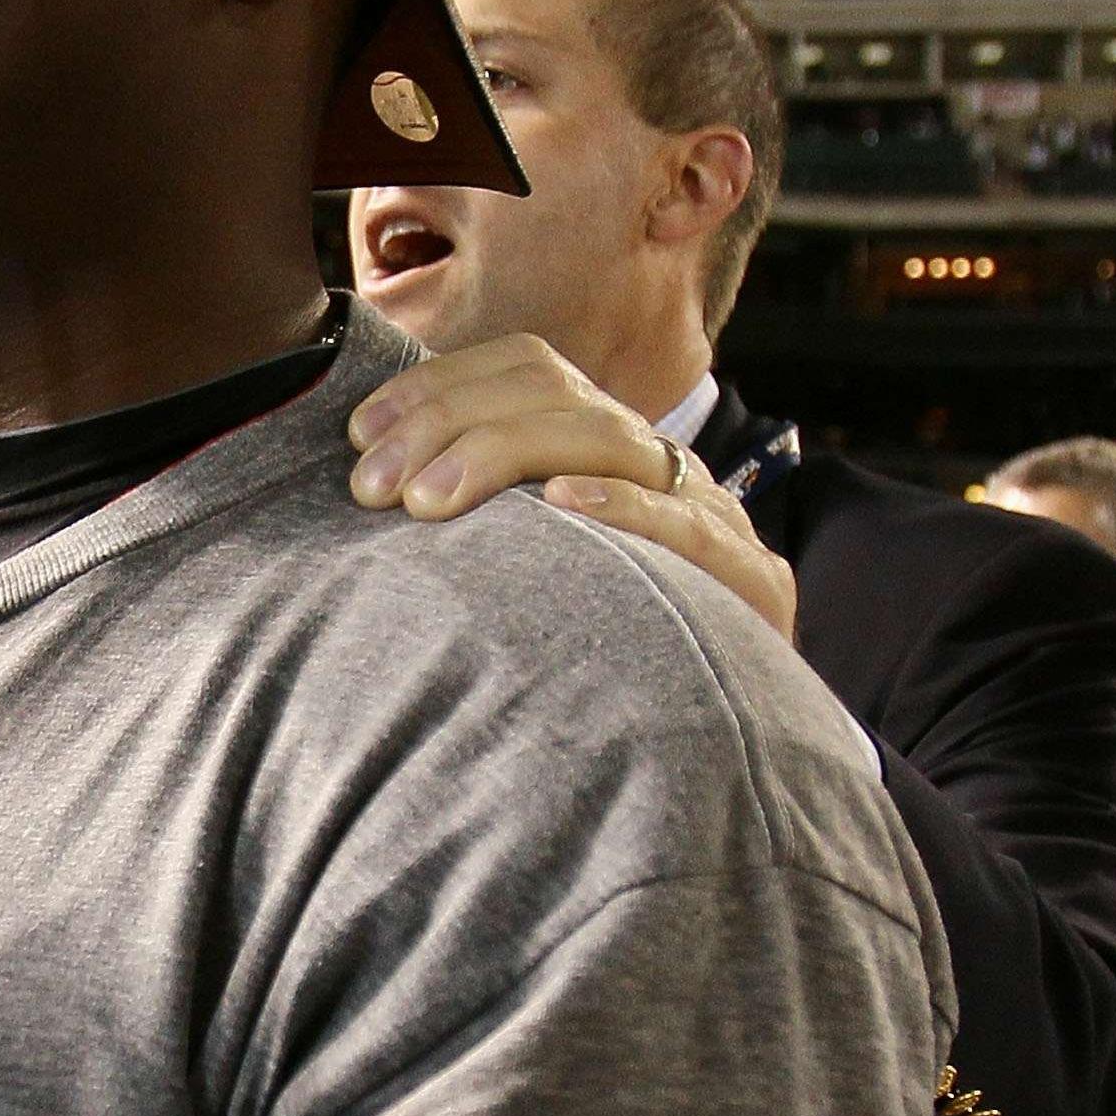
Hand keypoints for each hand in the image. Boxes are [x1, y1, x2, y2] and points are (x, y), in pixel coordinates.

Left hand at [346, 334, 793, 641]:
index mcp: (613, 451)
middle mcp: (665, 467)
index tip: (362, 433)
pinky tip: (559, 506)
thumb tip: (367, 483)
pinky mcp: (753, 582)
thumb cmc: (598, 665)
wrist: (717, 747)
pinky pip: (686, 527)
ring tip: (429, 498)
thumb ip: (472, 520)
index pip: (531, 368)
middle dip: (450, 424)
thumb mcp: (530, 574)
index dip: (441, 384)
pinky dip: (623, 507)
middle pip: (557, 394)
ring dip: (506, 455)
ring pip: (609, 440)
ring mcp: (716, 518)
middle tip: (373, 486)